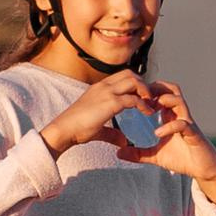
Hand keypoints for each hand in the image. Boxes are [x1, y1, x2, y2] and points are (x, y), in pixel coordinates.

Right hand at [39, 71, 156, 156]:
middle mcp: (104, 86)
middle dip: (144, 84)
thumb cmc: (76, 129)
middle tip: (151, 99)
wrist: (63, 130)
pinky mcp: (110, 103)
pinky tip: (148, 113)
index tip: (144, 97)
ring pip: (134, 81)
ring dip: (146, 91)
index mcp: (100, 88)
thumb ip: (112, 133)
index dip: (136, 84)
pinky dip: (143, 105)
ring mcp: (107, 92)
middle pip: (131, 74)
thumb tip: (123, 141)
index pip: (122, 76)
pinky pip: (133, 99)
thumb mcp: (97, 128)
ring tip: (151, 104)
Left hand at [114, 83, 215, 208]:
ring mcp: (188, 123)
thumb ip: (138, 153)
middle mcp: (180, 115)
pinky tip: (157, 133)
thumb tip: (119, 153)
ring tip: (149, 110)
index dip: (147, 91)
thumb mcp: (155, 156)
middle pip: (171, 89)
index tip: (133, 98)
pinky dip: (169, 126)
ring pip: (178, 100)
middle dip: (155, 89)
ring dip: (164, 101)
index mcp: (171, 116)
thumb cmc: (183, 158)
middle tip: (141, 98)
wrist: (203, 169)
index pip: (161, 93)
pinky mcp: (194, 134)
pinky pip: (183, 124)